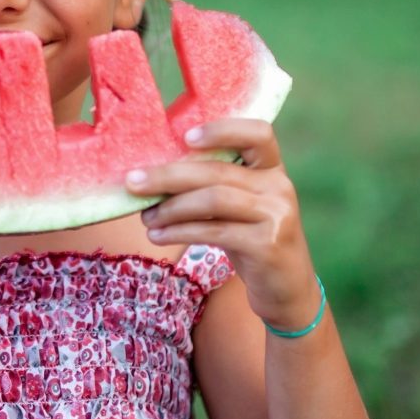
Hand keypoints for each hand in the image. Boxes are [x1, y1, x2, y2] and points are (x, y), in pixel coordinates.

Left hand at [126, 118, 319, 330]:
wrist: (286, 288)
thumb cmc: (250, 239)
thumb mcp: (239, 206)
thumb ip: (213, 185)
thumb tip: (150, 173)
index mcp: (272, 168)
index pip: (258, 133)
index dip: (222, 130)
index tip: (185, 137)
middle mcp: (279, 186)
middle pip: (217, 171)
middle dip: (168, 176)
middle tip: (133, 182)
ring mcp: (277, 215)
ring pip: (213, 199)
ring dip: (171, 208)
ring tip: (146, 218)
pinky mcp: (268, 244)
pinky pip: (214, 231)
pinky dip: (179, 232)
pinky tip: (158, 235)